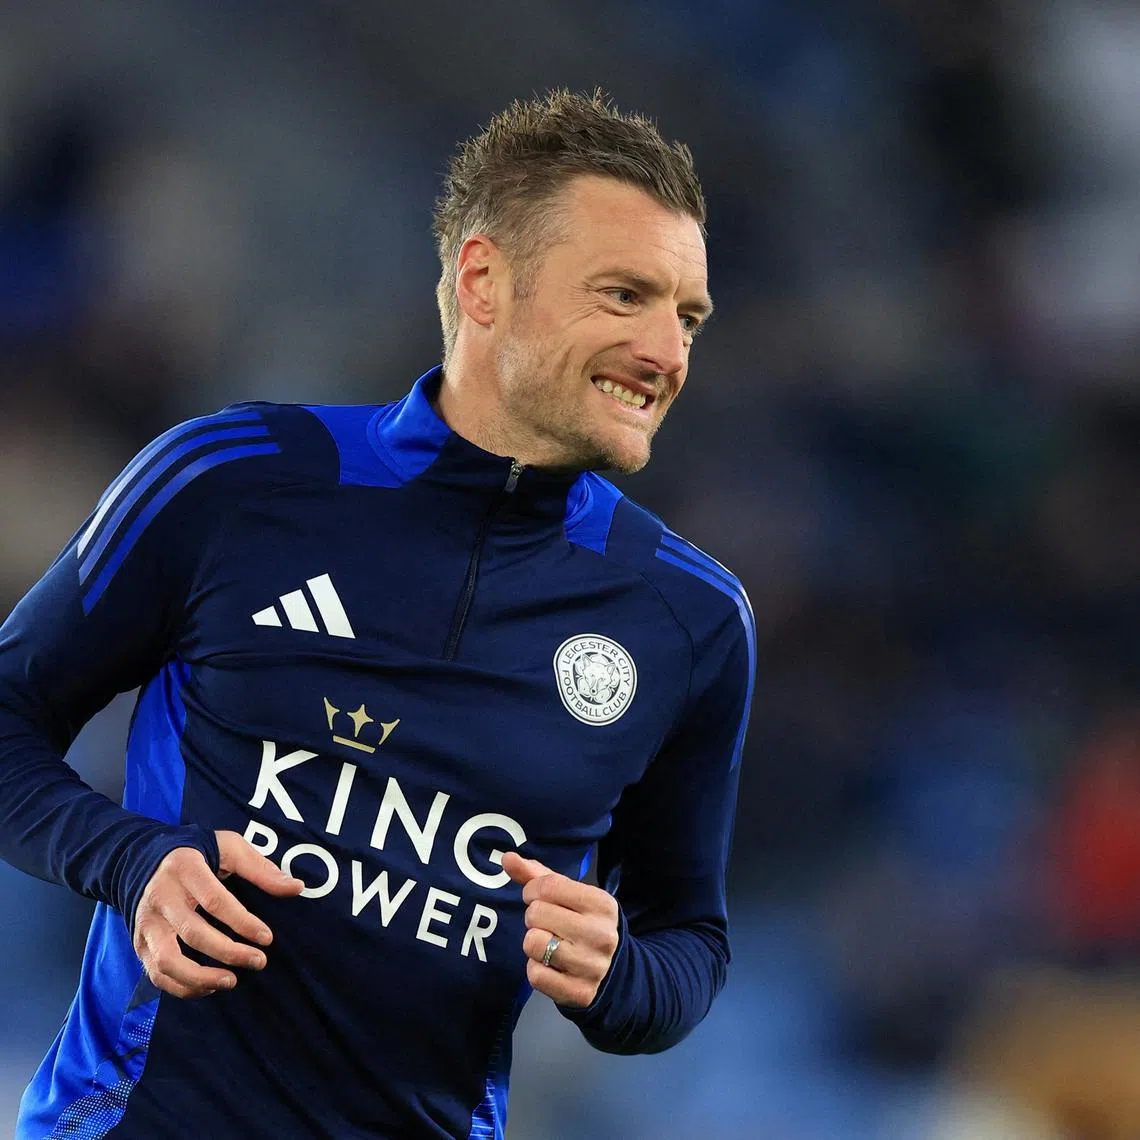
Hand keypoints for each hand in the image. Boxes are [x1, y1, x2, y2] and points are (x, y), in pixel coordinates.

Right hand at [132, 830, 303, 998]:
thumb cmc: (198, 853)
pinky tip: (211, 986)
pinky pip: (157, 974)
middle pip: (193, 933)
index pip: (215, 901)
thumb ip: (261, 869)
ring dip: (200, 978)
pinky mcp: (140, 944)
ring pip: (167, 961)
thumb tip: (297, 888)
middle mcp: (160, 897)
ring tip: (232, 981)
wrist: (144, 859)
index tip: (267, 938)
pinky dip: (183, 987)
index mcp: (185, 868)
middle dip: (229, 952)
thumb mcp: (229, 848)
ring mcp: (146, 923)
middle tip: (259, 961)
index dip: (243, 922)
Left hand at [501, 851, 619, 1008]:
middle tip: (548, 924)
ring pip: (532, 943)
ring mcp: (592, 966)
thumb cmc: (583, 922)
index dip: (532, 890)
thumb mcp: (569, 895)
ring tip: (549, 944)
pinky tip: (551, 966)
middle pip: (535, 913)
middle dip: (534, 917)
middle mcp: (601, 934)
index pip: (547, 886)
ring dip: (533, 943)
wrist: (612, 970)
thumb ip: (537, 875)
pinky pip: (535, 975)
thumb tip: (506, 857)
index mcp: (602, 904)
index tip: (538, 898)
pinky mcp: (580, 993)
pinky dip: (536, 970)